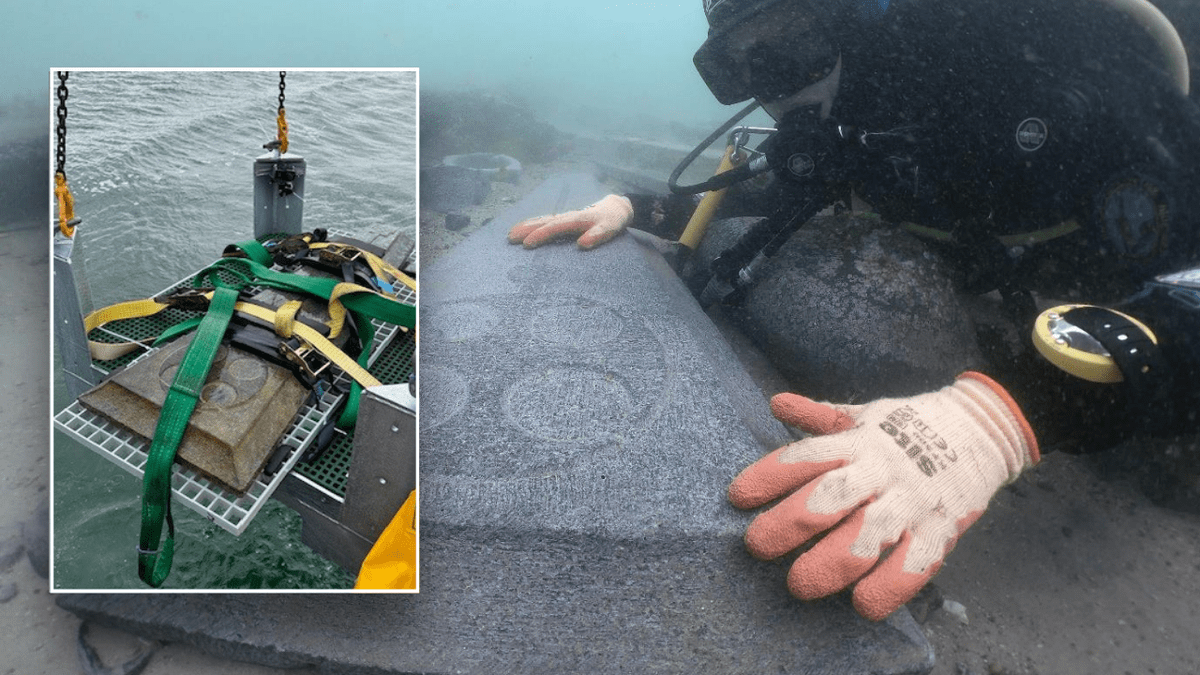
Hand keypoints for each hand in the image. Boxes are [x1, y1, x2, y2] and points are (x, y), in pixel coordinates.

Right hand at [507, 194, 632, 248]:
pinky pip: (545, 220)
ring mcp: (564, 217)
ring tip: (510, 233)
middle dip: (526, 229)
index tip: (527, 244)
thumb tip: (582, 245)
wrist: (616, 208)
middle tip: (510, 238)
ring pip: (542, 219)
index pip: (555, 227)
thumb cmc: (612, 221)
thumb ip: (597, 236)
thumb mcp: (609, 229)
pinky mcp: (563, 219)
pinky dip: (533, 223)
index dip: (540, 235)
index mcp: (576, 219)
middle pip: (543, 221)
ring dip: (526, 225)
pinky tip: (524, 228)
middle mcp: (567, 216)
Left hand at [729, 372, 1038, 620]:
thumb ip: (819, 416)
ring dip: (831, 562)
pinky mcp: (942, 529)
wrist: (985, 428)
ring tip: (798, 584)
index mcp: (858, 443)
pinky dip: (890, 586)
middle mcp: (881, 471)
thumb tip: (776, 403)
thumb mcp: (864, 415)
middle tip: (757, 545)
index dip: (769, 475)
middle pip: (830, 497)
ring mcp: (912, 501)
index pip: (806, 457)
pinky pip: (916, 563)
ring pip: (869, 534)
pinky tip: (862, 604)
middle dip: (790, 523)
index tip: (737, 497)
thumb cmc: (909, 427)